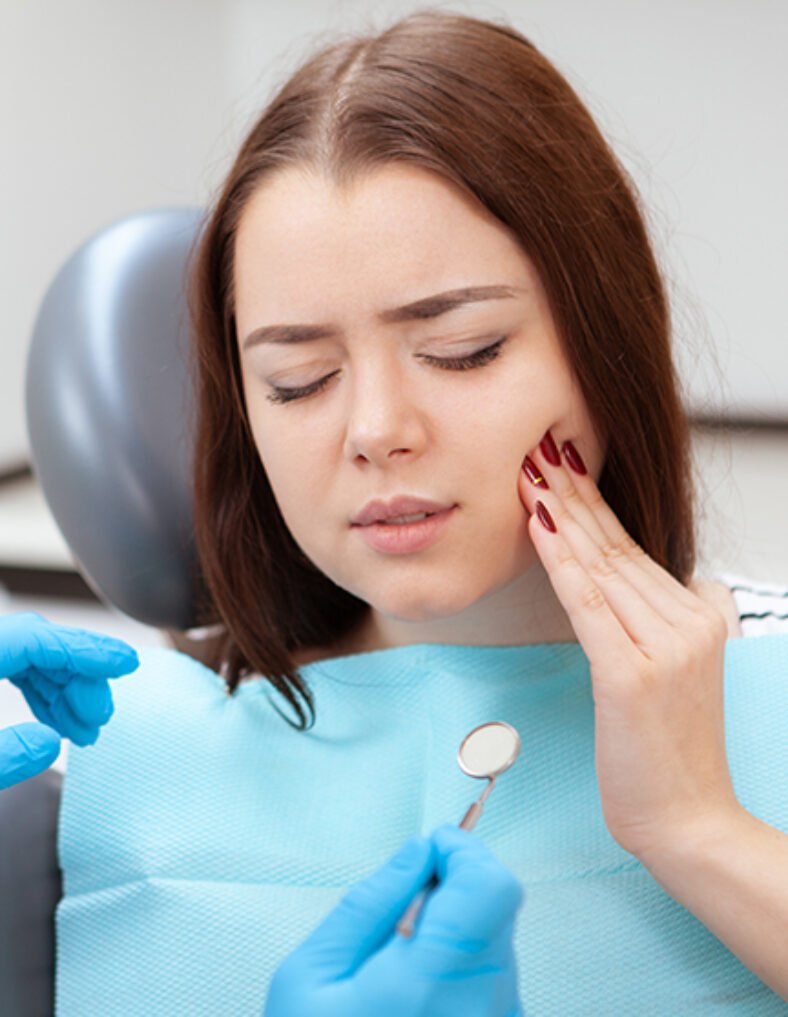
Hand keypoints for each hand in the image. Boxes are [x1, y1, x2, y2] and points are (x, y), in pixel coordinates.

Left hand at [0, 612, 138, 789]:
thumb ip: (5, 756)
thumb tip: (51, 742)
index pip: (32, 638)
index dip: (83, 649)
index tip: (126, 663)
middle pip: (35, 644)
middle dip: (78, 678)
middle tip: (101, 716)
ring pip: (27, 659)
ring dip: (64, 690)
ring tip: (86, 729)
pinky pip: (12, 669)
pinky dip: (42, 693)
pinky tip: (60, 721)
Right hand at [264, 824, 523, 1016]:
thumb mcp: (312, 974)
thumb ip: (371, 902)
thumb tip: (419, 852)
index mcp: (428, 987)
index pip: (491, 888)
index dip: (465, 851)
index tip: (432, 847)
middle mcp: (480, 1010)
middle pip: (498, 909)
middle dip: (457, 885)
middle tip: (405, 904)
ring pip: (499, 943)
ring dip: (461, 928)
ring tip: (401, 961)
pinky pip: (496, 981)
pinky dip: (465, 965)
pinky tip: (418, 992)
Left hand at [518, 432, 738, 860]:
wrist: (689, 820)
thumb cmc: (666, 752)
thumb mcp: (669, 672)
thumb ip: (648, 621)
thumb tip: (612, 579)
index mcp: (698, 613)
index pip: (631, 548)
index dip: (592, 504)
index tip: (560, 466)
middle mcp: (688, 620)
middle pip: (615, 546)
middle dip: (571, 493)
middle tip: (538, 446)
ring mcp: (665, 645)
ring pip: (600, 566)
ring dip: (560, 514)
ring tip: (529, 472)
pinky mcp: (633, 674)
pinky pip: (588, 604)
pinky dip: (561, 562)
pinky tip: (540, 526)